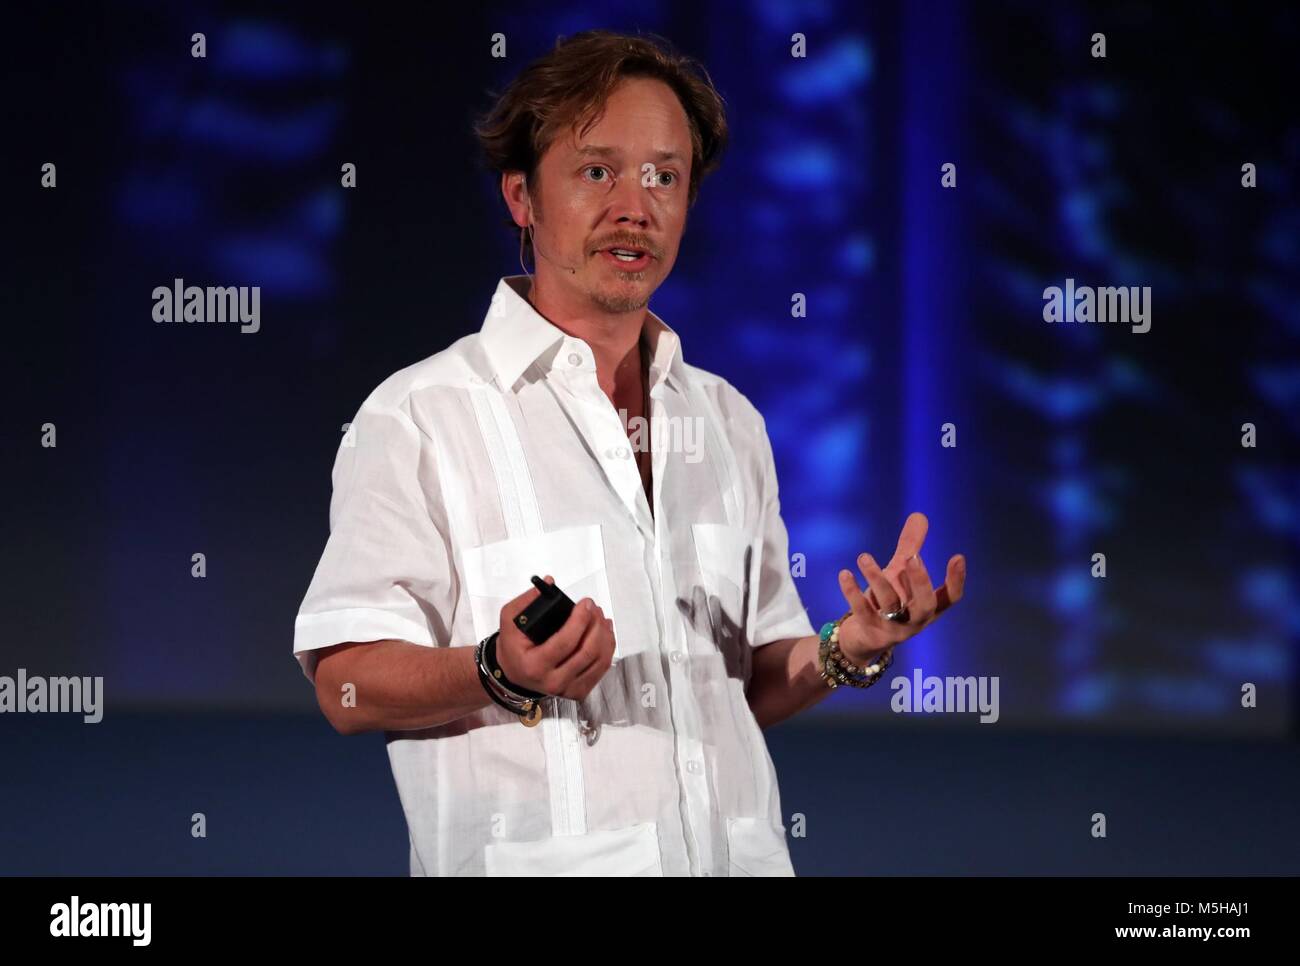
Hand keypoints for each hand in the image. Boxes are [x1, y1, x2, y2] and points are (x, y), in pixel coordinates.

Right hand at [495, 575, 616, 700]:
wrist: (513, 673)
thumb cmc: (513, 647)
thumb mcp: (510, 621)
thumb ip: (527, 600)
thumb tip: (550, 584)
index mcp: (535, 666)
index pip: (565, 643)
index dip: (580, 620)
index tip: (586, 603)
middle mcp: (553, 682)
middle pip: (587, 652)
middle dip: (595, 625)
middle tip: (594, 608)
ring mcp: (568, 689)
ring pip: (599, 661)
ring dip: (604, 635)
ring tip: (600, 617)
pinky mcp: (579, 691)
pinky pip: (601, 669)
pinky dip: (607, 648)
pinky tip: (605, 633)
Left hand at [835, 512, 966, 664]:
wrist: (862, 638)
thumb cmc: (887, 602)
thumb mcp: (899, 574)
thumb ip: (910, 547)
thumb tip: (919, 515)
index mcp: (929, 607)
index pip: (950, 598)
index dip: (956, 580)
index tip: (958, 556)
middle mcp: (915, 620)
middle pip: (925, 605)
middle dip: (920, 582)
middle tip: (912, 558)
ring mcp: (894, 629)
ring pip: (889, 605)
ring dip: (876, 578)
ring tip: (864, 557)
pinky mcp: (870, 632)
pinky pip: (862, 611)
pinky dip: (853, 592)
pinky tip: (845, 574)